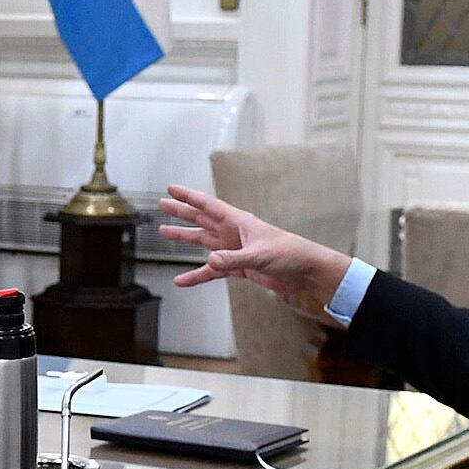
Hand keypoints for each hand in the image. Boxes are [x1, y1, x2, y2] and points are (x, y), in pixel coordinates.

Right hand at [158, 185, 352, 316]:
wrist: (304, 272)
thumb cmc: (289, 254)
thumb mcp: (260, 255)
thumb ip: (233, 259)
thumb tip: (210, 261)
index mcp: (238, 221)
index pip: (208, 205)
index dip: (189, 196)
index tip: (172, 188)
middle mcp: (233, 233)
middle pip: (201, 219)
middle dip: (182, 212)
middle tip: (163, 204)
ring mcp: (234, 249)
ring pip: (203, 241)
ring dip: (185, 237)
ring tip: (166, 233)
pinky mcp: (238, 266)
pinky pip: (212, 270)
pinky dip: (197, 275)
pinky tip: (183, 280)